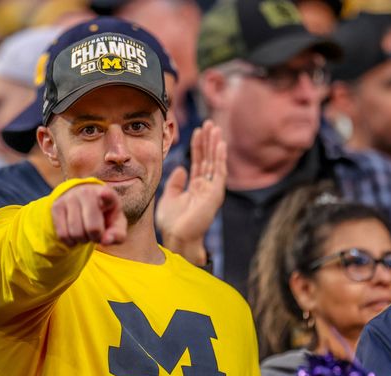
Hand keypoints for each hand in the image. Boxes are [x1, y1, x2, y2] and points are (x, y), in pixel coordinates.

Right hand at [52, 183, 126, 246]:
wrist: (83, 202)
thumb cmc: (105, 215)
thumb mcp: (116, 225)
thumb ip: (117, 235)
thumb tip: (105, 241)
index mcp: (107, 194)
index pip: (107, 195)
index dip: (106, 196)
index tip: (104, 194)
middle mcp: (87, 192)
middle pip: (92, 228)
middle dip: (95, 238)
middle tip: (96, 234)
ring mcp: (70, 198)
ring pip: (75, 233)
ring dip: (82, 240)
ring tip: (85, 232)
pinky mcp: (56, 206)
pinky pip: (62, 235)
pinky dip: (70, 241)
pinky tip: (75, 235)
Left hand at [156, 120, 226, 264]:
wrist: (177, 237)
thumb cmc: (172, 222)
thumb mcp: (169, 197)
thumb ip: (175, 183)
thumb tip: (180, 169)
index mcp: (196, 186)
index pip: (199, 161)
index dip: (198, 146)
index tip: (197, 130)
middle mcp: (206, 186)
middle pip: (209, 159)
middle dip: (209, 141)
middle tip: (209, 123)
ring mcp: (212, 190)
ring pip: (215, 163)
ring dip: (216, 145)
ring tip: (215, 129)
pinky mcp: (215, 195)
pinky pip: (219, 173)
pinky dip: (220, 159)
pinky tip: (220, 145)